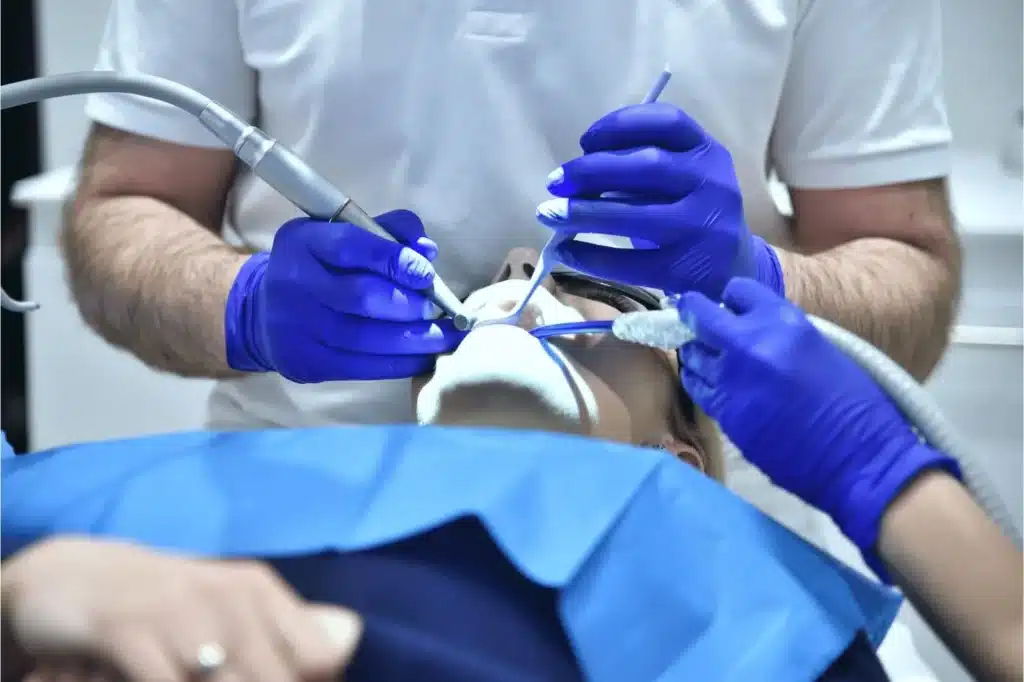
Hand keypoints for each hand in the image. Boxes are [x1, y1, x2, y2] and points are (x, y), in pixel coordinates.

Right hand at [3, 537, 361, 681]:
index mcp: (259, 591)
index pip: (322, 656)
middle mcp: (230, 596)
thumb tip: (348, 642)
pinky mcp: (129, 631)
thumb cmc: (159, 606)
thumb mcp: (225, 609)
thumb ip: (281, 630)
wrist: (67, 578)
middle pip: (279, 678)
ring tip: (198, 679)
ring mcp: (180, 612)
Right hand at [225, 209, 465, 382]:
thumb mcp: (341, 234)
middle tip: (439, 308)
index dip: (396, 260)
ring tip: (446, 335)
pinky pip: (363, 367)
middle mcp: (295, 283)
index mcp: (304, 242)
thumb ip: (388, 233)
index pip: (352, 246)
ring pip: (366, 338)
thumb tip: (428, 251)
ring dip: (415, 339)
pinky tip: (426, 356)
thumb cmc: (318, 267)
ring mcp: (298, 327)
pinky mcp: (307, 363)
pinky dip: (401, 363)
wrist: (263, 313)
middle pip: (362, 297)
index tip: (427, 273)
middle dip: (409, 304)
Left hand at [536, 102, 783, 298]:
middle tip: (555, 181)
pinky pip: (630, 262)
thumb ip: (643, 166)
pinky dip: (592, 257)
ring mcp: (702, 229)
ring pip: (633, 214)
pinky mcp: (686, 270)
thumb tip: (574, 174)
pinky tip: (568, 252)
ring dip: (582, 212)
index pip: (667, 121)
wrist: (734, 271)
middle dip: (591, 170)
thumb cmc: (690, 214)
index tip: (585, 140)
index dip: (620, 124)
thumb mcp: (682, 179)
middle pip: (646, 165)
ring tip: (549, 213)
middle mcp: (711, 185)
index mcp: (708, 153)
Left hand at [675, 278, 958, 553]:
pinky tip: (711, 384)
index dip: (729, 299)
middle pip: (701, 317)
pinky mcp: (725, 413)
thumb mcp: (822, 349)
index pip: (738, 291)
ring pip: (693, 356)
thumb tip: (748, 330)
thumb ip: (781, 335)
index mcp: (786, 321)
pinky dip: (701, 382)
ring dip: (697, 353)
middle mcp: (753, 343)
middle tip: (688, 315)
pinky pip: (699, 389)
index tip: (726, 305)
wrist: (861, 459)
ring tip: (705, 356)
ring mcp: (733, 379)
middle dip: (692, 313)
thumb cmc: (856, 405)